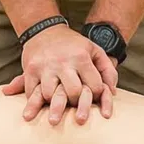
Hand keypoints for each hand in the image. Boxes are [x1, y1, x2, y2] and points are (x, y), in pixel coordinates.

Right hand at [2, 24, 116, 125]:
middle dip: (76, 104)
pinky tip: (34, 111)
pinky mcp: (30, 70)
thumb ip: (108, 70)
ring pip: (49, 95)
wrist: (44, 29)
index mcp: (81, 57)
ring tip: (55, 114)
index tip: (94, 98)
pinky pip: (31, 92)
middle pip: (72, 92)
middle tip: (75, 108)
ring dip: (54, 106)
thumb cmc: (74, 45)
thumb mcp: (95, 50)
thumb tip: (113, 92)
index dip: (97, 96)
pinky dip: (34, 103)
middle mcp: (62, 62)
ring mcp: (45, 66)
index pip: (94, 86)